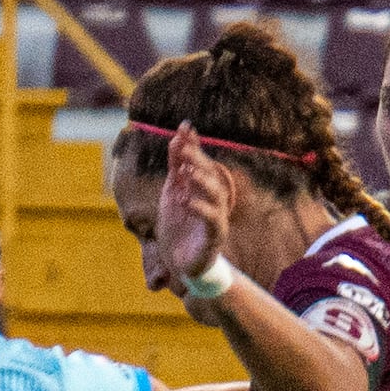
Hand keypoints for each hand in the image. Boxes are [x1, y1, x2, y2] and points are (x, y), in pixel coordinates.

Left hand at [155, 149, 231, 305]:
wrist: (180, 263)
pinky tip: (187, 201)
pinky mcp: (213, 238)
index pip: (200, 162)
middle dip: (197, 159)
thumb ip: (176, 167)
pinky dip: (201, 209)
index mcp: (203, 189)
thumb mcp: (172, 192)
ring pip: (217, 195)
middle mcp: (213, 200)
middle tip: (184, 148)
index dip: (194, 145)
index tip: (185, 127)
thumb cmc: (179, 226)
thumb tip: (177, 137)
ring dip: (202, 181)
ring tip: (188, 170)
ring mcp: (216, 218)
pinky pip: (213, 221)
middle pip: (211, 175)